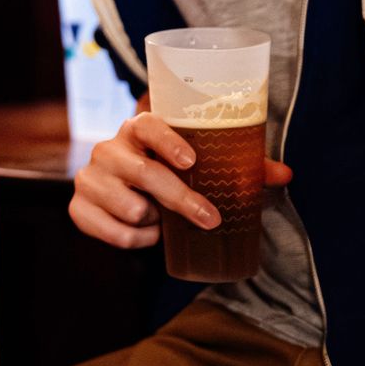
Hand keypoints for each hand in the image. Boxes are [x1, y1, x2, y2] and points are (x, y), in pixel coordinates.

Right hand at [70, 110, 291, 249]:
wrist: (123, 193)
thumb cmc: (168, 174)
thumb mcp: (200, 167)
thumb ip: (239, 167)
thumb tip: (286, 174)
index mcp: (136, 130)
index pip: (147, 125)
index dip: (167, 141)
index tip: (191, 161)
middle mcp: (108, 149)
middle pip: (144, 173)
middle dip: (180, 200)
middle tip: (210, 219)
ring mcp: (90, 177)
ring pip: (129, 207)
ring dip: (154, 221)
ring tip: (162, 218)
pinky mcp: (78, 207)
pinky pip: (113, 232)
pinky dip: (134, 240)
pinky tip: (145, 233)